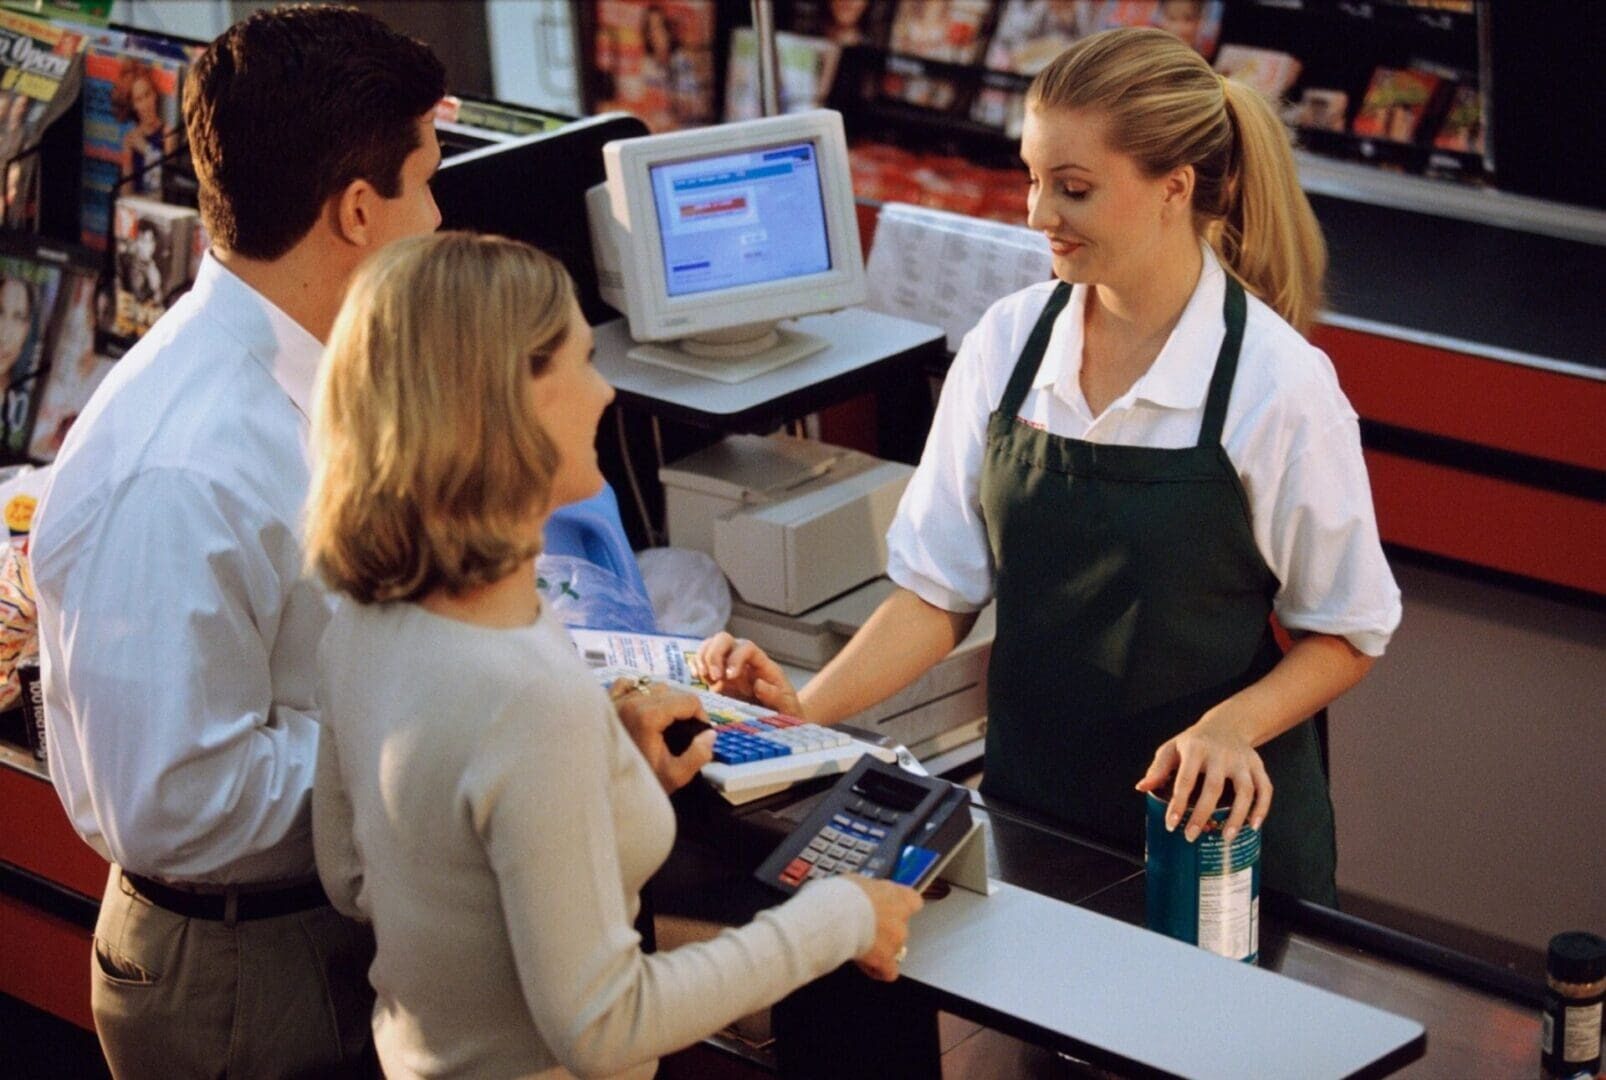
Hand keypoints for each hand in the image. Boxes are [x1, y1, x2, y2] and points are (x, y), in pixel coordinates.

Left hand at [610, 678, 715, 793]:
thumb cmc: (639, 784)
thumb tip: (710, 733)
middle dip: (684, 708)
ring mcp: (615, 701)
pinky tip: (642, 707)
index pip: (688, 700)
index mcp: (648, 716)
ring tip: (666, 721)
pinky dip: (638, 690)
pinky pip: (626, 684)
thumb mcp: (675, 776)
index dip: (701, 715)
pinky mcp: (605, 704)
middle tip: (686, 729)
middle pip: (672, 691)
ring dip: (664, 699)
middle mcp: (630, 702)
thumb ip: (698, 755)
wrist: (602, 790)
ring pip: (650, 685)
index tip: (700, 732)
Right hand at [693, 632, 802, 716]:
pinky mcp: (716, 678)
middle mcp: (742, 659)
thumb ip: (775, 695)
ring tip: (701, 676)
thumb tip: (758, 684)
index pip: (746, 647)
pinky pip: (701, 661)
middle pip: (724, 639)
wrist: (777, 717)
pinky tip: (696, 676)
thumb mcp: (787, 705)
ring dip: (702, 657)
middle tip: (713, 676)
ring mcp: (727, 666)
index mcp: (760, 663)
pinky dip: (695, 665)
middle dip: (715, 654)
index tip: (730, 677)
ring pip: (710, 646)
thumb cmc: (784, 709)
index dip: (735, 658)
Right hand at [844, 876, 922, 981]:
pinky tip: (866, 965)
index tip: (890, 907)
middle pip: (900, 928)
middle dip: (885, 931)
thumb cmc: (845, 894)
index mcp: (899, 896)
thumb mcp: (860, 882)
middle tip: (865, 928)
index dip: (901, 906)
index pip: (913, 901)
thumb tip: (863, 894)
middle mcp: (902, 919)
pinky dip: (879, 970)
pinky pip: (889, 971)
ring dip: (880, 949)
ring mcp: (896, 941)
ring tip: (859, 945)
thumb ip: (870, 892)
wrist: (839, 913)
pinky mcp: (885, 960)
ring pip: (894, 949)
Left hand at [1135, 709, 1272, 843]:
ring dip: (1237, 816)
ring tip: (1226, 837)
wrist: (1226, 724)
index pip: (1185, 779)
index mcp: (1196, 750)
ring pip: (1245, 790)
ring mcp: (1242, 760)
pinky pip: (1265, 788)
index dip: (1178, 803)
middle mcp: (1221, 754)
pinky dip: (1262, 808)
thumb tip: (1142, 788)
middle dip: (1202, 814)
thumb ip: (1158, 768)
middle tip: (1191, 836)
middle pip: (1214, 788)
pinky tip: (1253, 826)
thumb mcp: (1172, 748)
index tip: (1171, 825)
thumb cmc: (1194, 742)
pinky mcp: (1257, 765)